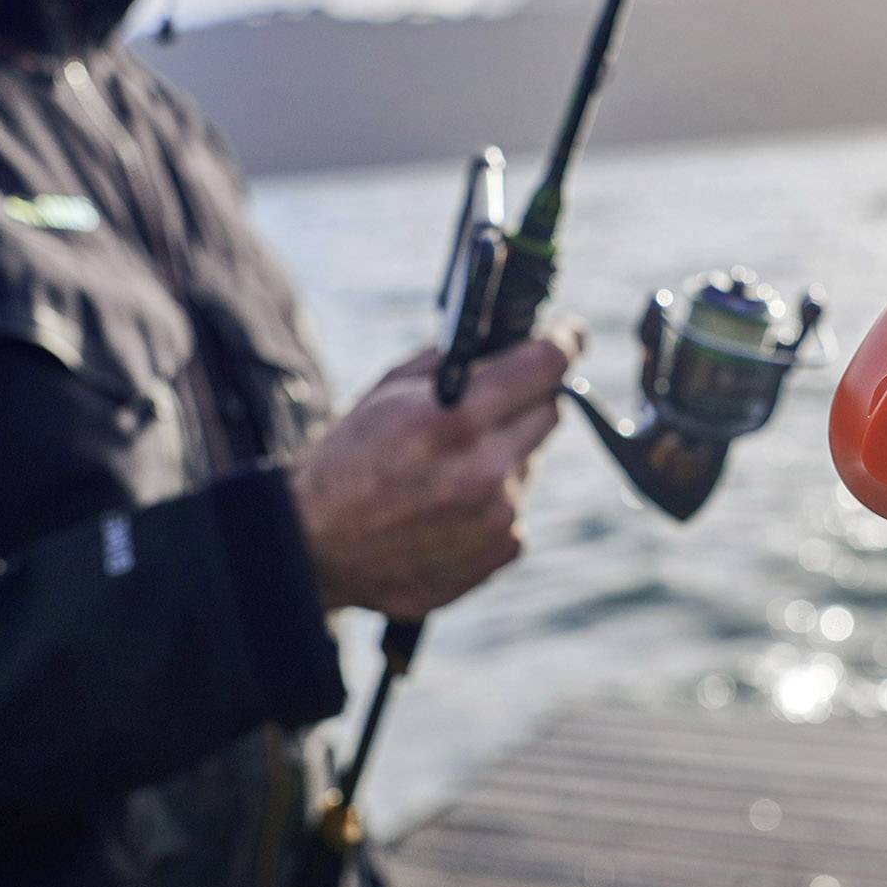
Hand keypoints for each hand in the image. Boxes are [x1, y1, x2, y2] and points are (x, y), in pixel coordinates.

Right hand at [288, 319, 587, 620]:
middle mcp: (483, 470)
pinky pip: (518, 506)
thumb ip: (453, 362)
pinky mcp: (500, 551)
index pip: (544, 366)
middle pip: (549, 411)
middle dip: (527, 399)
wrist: (316, 549)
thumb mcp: (387, 391)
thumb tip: (509, 340)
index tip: (570, 335)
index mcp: (452, 420)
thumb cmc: (345, 461)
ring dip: (504, 453)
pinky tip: (449, 506)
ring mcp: (497, 517)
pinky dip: (494, 499)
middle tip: (494, 402)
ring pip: (532, 461)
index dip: (563, 342)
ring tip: (449, 467)